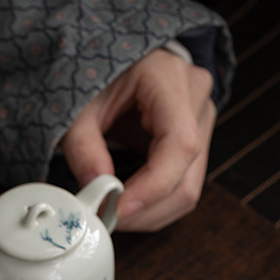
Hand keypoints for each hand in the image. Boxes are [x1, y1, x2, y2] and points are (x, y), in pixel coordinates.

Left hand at [61, 49, 215, 231]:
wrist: (119, 61)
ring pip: (188, 190)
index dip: (152, 187)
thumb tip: (95, 189)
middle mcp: (195, 99)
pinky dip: (153, 206)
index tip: (118, 209)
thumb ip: (83, 147)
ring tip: (113, 213)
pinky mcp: (194, 142)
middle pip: (186, 177)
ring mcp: (200, 121)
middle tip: (106, 218)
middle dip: (144, 210)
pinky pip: (182, 187)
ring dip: (149, 214)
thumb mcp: (79, 105)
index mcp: (169, 78)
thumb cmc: (100, 74)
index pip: (179, 144)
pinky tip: (127, 204)